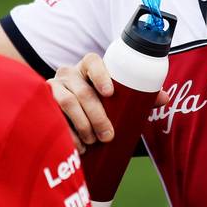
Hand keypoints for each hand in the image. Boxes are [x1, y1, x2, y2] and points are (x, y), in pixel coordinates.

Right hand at [49, 55, 169, 151]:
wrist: (67, 122)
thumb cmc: (96, 108)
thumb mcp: (116, 103)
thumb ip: (138, 99)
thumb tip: (164, 98)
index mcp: (88, 69)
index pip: (92, 61)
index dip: (101, 74)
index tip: (110, 93)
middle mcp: (68, 74)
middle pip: (82, 90)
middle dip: (97, 115)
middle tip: (108, 136)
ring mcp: (53, 88)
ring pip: (67, 102)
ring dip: (82, 124)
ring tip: (92, 142)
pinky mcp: (42, 104)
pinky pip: (53, 117)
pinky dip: (67, 134)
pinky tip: (76, 146)